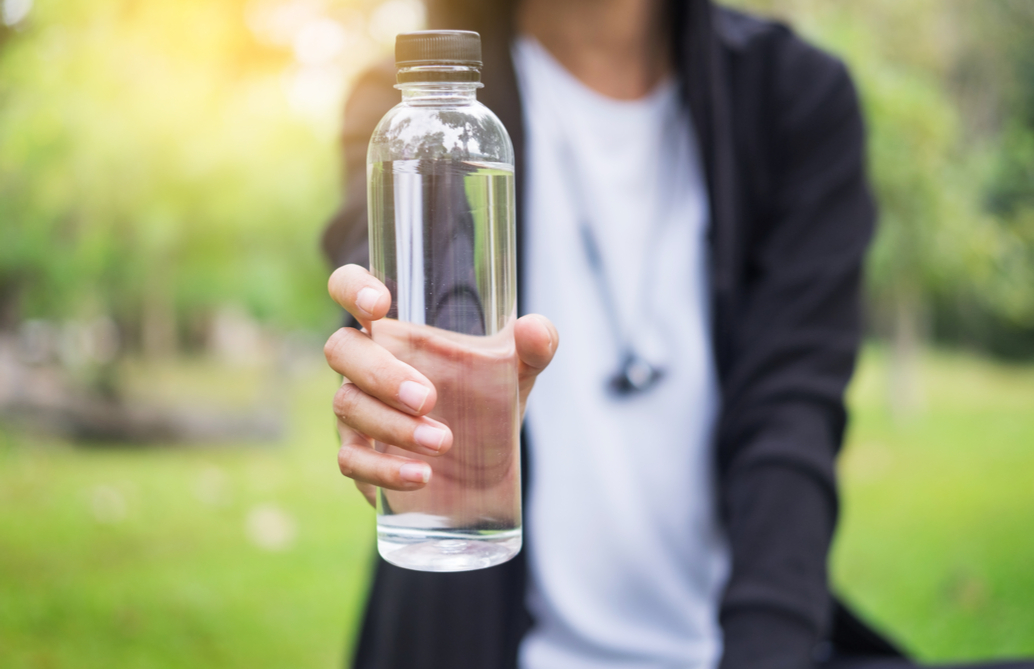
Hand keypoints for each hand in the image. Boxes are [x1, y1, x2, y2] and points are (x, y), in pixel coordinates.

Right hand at [325, 264, 557, 506]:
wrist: (482, 465)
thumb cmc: (487, 400)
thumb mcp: (518, 371)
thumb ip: (534, 346)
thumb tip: (534, 330)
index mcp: (395, 330)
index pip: (348, 289)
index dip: (351, 287)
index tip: (379, 304)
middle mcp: (365, 364)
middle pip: (342, 350)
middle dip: (382, 373)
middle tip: (428, 399)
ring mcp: (356, 410)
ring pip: (348, 407)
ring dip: (393, 427)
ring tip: (443, 442)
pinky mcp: (359, 456)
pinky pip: (351, 460)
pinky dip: (384, 470)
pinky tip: (422, 475)